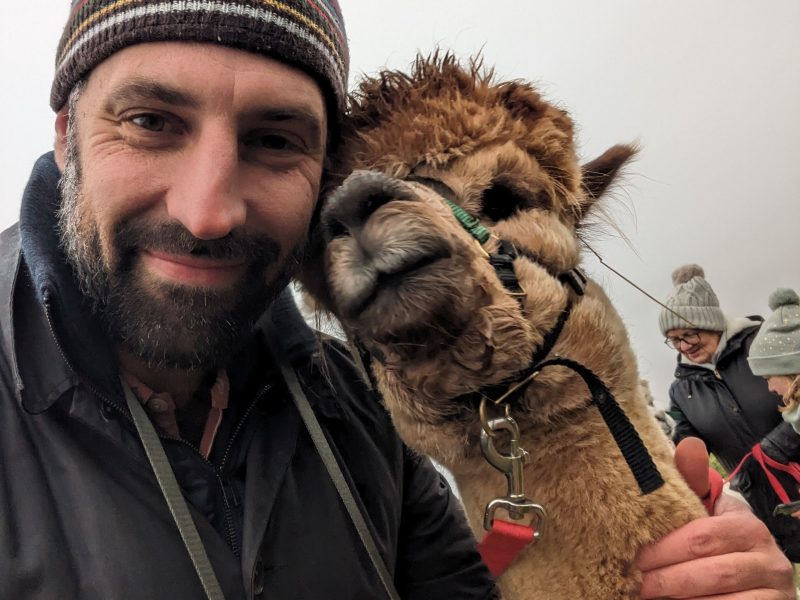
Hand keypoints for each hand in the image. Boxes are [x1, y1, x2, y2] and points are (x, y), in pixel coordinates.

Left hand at [635, 437, 795, 598]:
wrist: (750, 580)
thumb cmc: (716, 539)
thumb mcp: (705, 509)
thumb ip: (692, 481)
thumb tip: (690, 444)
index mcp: (747, 524)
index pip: (701, 536)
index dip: (662, 548)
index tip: (632, 555)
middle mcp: (769, 557)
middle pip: (708, 572)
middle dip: (665, 578)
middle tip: (633, 581)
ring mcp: (775, 590)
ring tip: (644, 596)